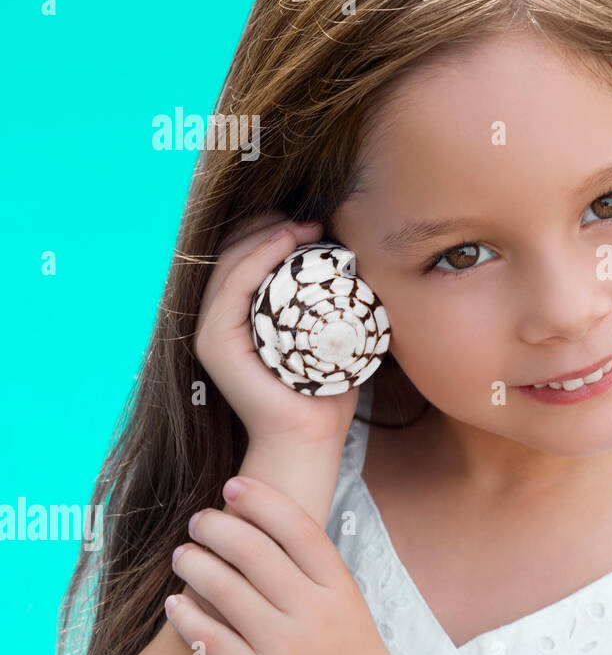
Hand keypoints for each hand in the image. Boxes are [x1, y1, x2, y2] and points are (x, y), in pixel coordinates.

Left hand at [165, 475, 412, 654]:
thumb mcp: (351, 611)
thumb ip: (318, 577)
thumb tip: (270, 533)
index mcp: (341, 590)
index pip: (298, 528)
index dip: (262, 500)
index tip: (234, 485)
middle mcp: (313, 613)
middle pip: (254, 551)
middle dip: (217, 527)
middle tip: (199, 520)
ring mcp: (283, 647)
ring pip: (224, 589)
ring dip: (194, 564)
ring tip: (182, 555)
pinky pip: (208, 639)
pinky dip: (185, 617)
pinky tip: (175, 605)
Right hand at [194, 209, 359, 445]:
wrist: (312, 435)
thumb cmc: (324, 388)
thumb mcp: (328, 335)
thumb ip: (330, 303)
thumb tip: (357, 262)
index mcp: (239, 315)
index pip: (245, 256)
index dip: (272, 229)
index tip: (315, 221)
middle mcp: (218, 319)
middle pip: (234, 252)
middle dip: (270, 225)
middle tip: (313, 219)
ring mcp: (212, 330)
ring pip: (231, 263)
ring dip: (268, 235)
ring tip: (307, 226)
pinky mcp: (215, 343)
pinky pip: (232, 288)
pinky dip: (257, 258)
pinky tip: (286, 242)